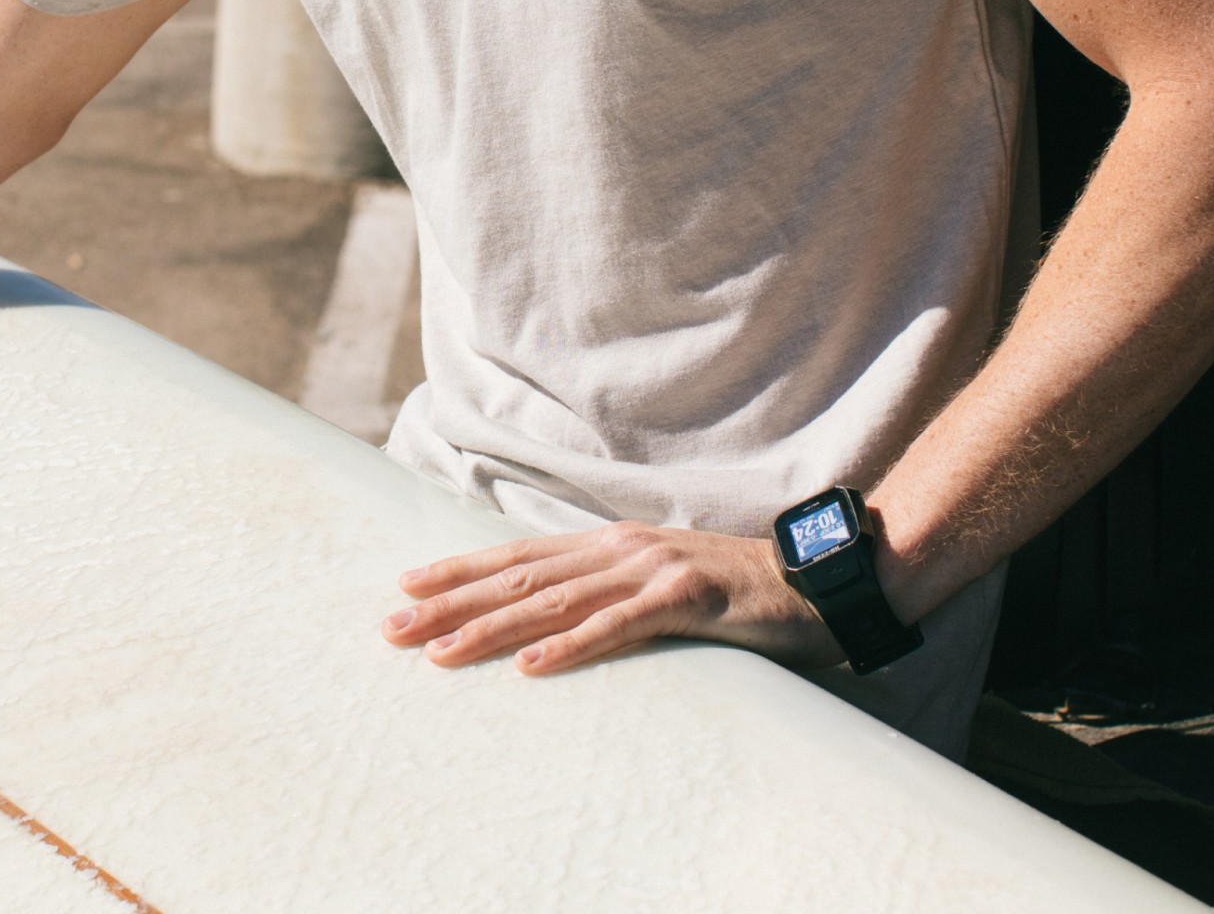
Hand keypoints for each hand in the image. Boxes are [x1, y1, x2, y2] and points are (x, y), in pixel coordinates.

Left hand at [380, 522, 844, 675]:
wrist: (820, 581)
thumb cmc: (739, 593)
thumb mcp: (663, 585)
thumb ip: (614, 593)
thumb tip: (559, 617)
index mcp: (611, 545)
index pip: (519, 558)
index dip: (460, 570)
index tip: (404, 587)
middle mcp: (621, 550)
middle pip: (520, 578)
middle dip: (452, 602)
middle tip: (393, 627)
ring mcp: (652, 571)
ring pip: (555, 602)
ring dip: (492, 629)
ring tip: (440, 652)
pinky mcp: (687, 600)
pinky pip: (619, 627)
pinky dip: (572, 646)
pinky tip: (531, 668)